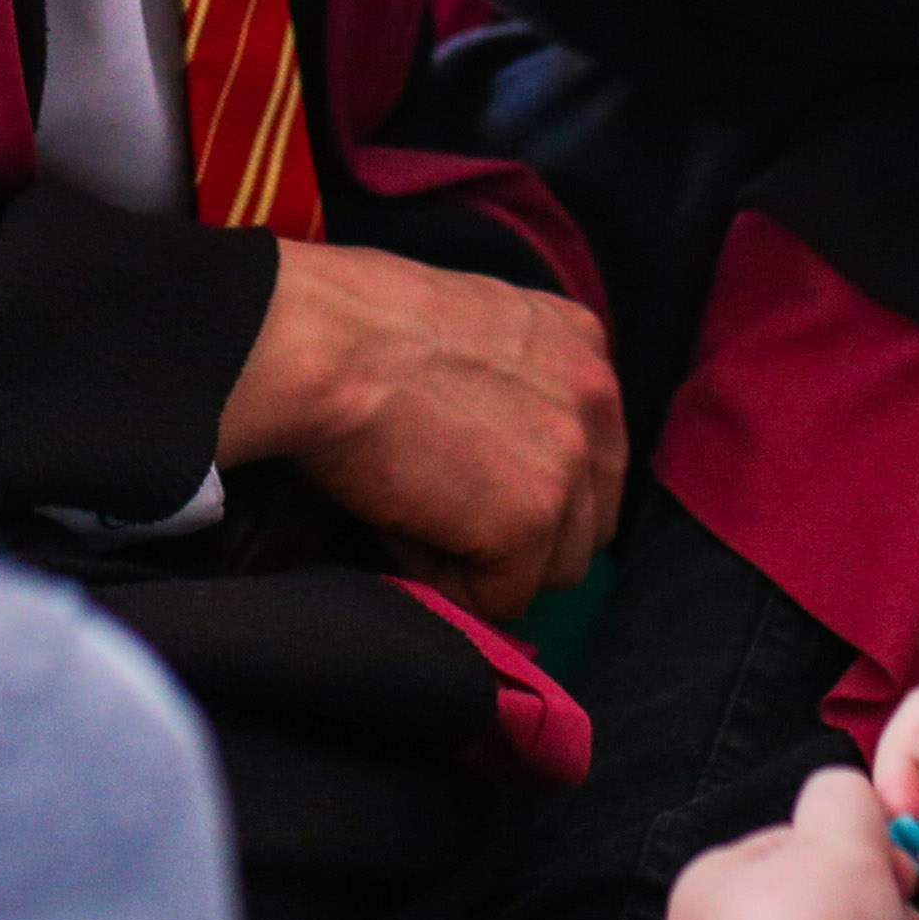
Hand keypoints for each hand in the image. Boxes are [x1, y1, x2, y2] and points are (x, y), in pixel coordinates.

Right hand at [216, 236, 625, 616]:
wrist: (324, 344)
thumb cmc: (360, 323)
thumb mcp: (470, 322)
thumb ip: (513, 379)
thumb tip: (498, 454)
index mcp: (581, 343)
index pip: (590, 451)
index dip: (528, 480)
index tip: (474, 480)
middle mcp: (594, 399)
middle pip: (587, 516)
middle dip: (525, 533)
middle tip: (449, 514)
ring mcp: (569, 463)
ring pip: (555, 567)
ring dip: (491, 563)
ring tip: (420, 521)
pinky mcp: (530, 522)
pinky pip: (502, 597)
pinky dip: (451, 584)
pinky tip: (405, 532)